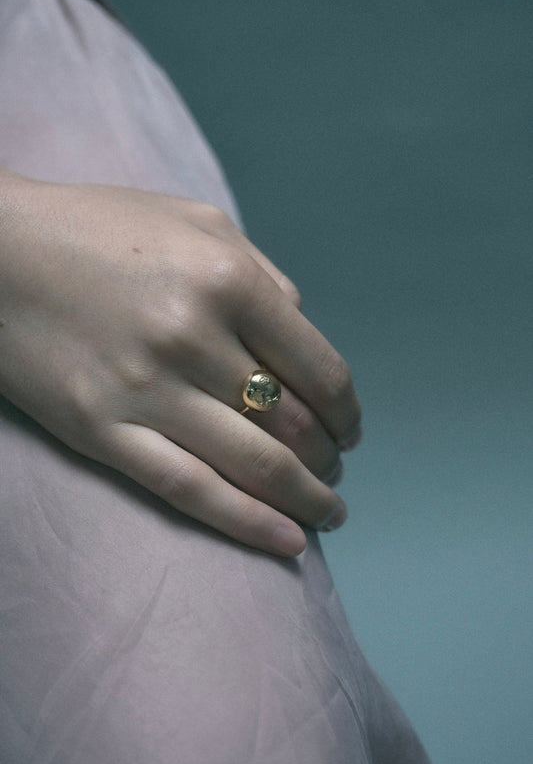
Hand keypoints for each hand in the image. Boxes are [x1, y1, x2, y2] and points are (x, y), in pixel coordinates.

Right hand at [0, 172, 360, 555]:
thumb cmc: (100, 229)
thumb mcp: (197, 221)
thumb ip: (262, 274)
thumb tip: (303, 330)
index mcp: (226, 280)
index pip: (319, 370)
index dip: (348, 412)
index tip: (351, 429)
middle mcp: (193, 336)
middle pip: (294, 424)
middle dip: (329, 458)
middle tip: (334, 469)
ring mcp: (145, 390)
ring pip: (255, 465)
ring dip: (307, 497)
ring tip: (328, 512)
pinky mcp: (101, 431)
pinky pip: (190, 490)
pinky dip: (248, 524)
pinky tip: (289, 542)